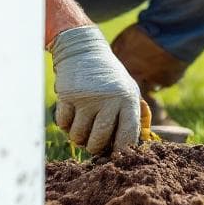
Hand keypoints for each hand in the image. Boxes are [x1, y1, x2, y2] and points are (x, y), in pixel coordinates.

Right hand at [50, 26, 141, 155]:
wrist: (84, 50)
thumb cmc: (109, 77)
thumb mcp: (128, 89)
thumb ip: (136, 114)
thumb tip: (141, 143)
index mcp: (127, 99)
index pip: (128, 135)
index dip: (121, 150)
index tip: (115, 154)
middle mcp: (109, 99)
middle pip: (99, 141)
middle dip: (94, 148)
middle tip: (93, 143)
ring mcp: (87, 98)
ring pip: (78, 137)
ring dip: (78, 137)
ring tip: (82, 126)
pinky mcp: (67, 96)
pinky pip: (63, 125)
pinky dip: (65, 125)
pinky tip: (72, 115)